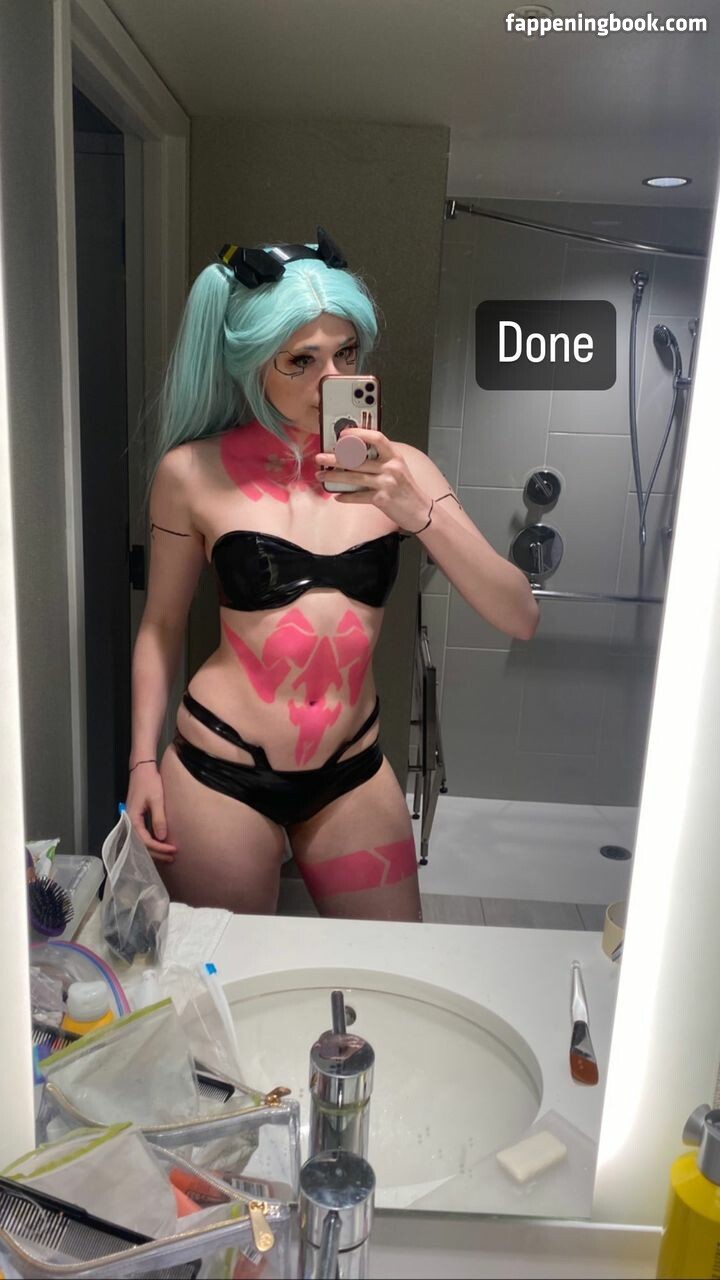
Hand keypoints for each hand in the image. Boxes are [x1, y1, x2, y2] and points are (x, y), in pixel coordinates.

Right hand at [125, 761, 177, 862]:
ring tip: (169, 855)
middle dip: (157, 853)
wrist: (142, 770)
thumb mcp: (156, 799)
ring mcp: (132, 821)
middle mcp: (129, 822)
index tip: (173, 850)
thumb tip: (162, 838)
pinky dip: (152, 842)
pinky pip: (142, 835)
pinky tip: (162, 844)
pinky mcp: (136, 818)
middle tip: (172, 857)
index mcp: (132, 819)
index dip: (159, 848)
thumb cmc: (149, 782)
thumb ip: (158, 819)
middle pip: (141, 845)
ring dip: (154, 849)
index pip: (144, 841)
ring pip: (141, 842)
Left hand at [315, 429, 430, 530]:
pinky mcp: (382, 499)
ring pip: (354, 477)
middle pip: (358, 459)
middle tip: (320, 457)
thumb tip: (354, 455)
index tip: (343, 434)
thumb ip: (381, 460)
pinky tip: (337, 496)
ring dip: (334, 476)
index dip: (359, 434)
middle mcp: (391, 467)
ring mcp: (387, 483)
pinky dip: (346, 497)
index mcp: (394, 456)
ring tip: (321, 475)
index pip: (377, 438)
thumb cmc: (406, 489)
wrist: (420, 511)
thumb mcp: (398, 469)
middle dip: (335, 458)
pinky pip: (358, 497)